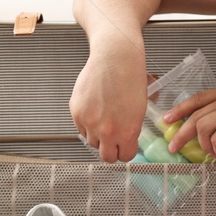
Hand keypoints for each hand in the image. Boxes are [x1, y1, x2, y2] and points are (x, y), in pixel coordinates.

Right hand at [69, 42, 147, 161]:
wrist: (115, 58)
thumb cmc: (130, 78)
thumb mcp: (139, 110)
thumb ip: (130, 129)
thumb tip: (125, 141)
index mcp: (127, 131)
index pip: (125, 157)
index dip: (125, 152)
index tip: (125, 147)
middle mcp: (107, 131)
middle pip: (106, 156)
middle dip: (111, 151)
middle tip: (113, 141)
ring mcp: (90, 122)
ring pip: (92, 142)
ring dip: (98, 136)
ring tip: (104, 120)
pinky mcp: (77, 112)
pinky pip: (80, 129)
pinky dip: (86, 125)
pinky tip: (95, 112)